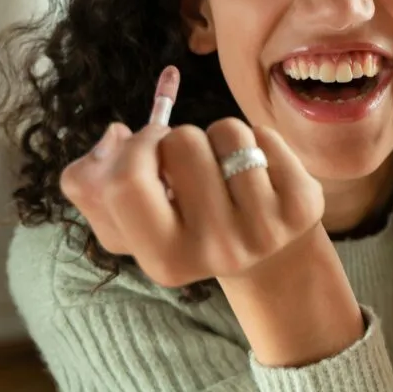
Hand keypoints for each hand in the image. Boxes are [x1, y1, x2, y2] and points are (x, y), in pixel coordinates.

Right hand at [62, 67, 360, 365]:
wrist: (269, 252)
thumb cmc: (188, 225)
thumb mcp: (131, 220)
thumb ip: (90, 185)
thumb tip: (113, 136)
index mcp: (165, 262)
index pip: (124, 181)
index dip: (133, 148)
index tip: (148, 147)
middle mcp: (219, 252)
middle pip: (179, 143)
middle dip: (176, 138)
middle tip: (188, 162)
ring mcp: (266, 230)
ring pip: (225, 130)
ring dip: (218, 137)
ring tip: (225, 168)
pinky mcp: (302, 205)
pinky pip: (265, 134)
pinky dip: (257, 138)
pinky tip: (259, 170)